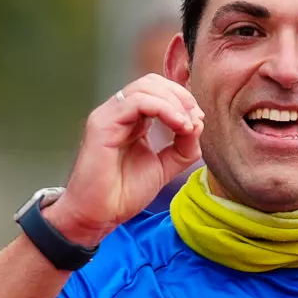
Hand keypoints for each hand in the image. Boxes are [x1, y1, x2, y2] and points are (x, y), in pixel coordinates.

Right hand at [47, 74, 205, 240]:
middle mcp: (118, 113)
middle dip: (180, 96)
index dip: (182, 100)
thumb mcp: (163, 168)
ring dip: (174, 102)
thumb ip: (182, 148)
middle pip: (152, 82)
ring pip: (145, 87)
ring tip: (186, 125)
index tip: (198, 122)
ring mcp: (108, 115)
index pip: (158, 91)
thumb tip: (197, 125)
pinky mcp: (102, 124)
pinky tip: (177, 125)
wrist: (98, 215)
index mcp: (132, 120)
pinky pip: (136, 101)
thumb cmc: (123, 194)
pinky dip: (163, 108)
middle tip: (195, 119)